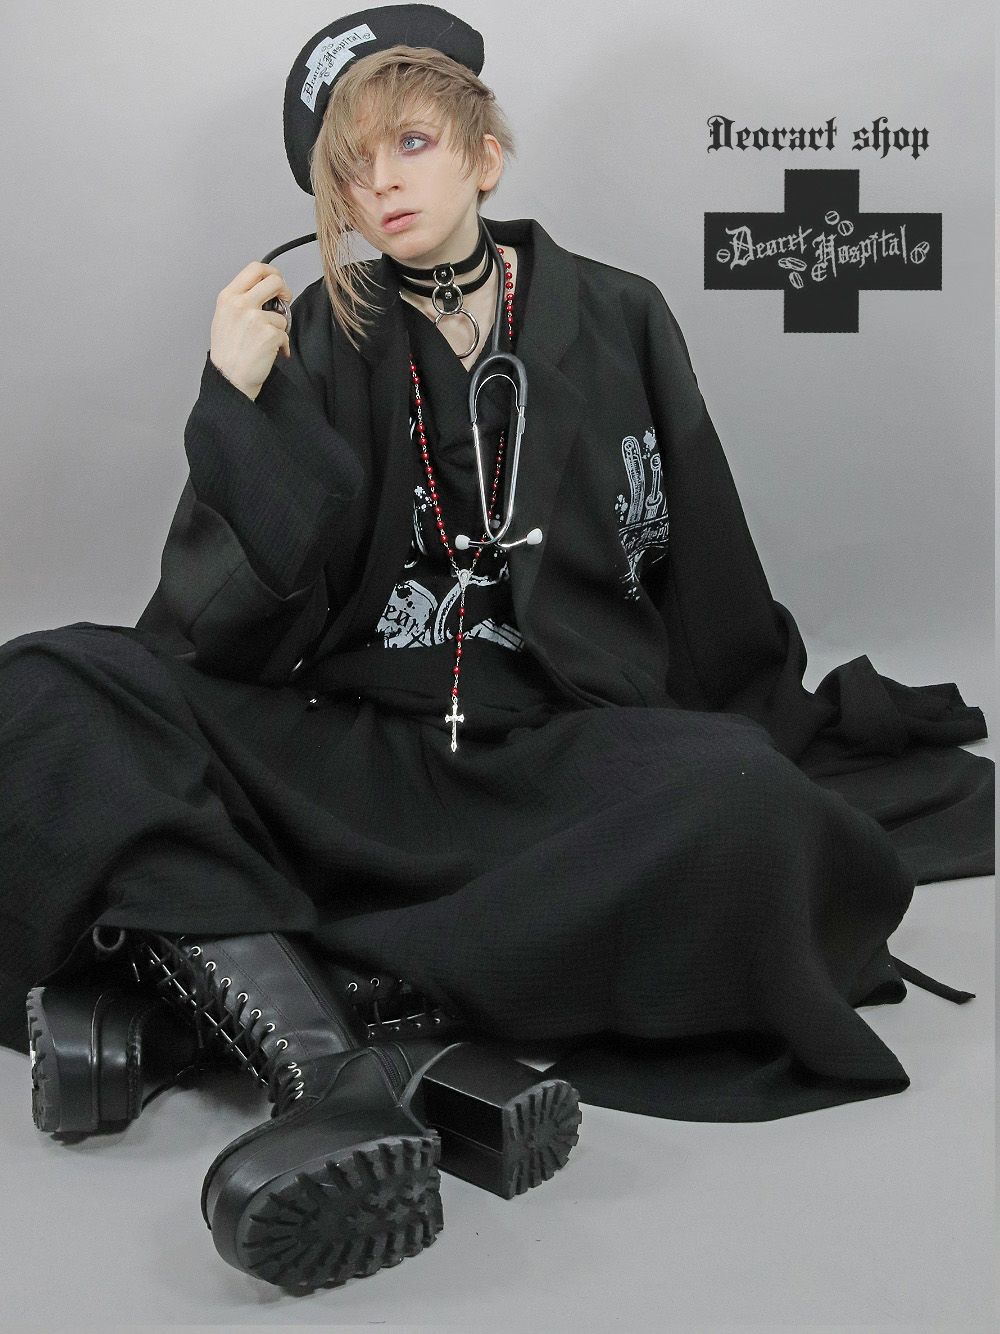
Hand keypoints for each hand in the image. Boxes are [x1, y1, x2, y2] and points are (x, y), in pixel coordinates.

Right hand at [209, 262, 292, 400]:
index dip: (272, 272)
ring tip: (265, 341)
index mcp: (228, 297)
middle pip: (275, 280)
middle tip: (284, 301)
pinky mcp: (269, 333)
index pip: (255, 268)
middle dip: (285, 290)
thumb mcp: (224, 317)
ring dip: (279, 328)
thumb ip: (241, 300)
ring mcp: (255, 318)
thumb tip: (262, 290)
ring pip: (282, 313)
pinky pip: (285, 333)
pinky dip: (282, 345)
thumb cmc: (227, 352)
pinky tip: (269, 352)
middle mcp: (240, 303)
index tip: (277, 280)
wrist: (229, 378)